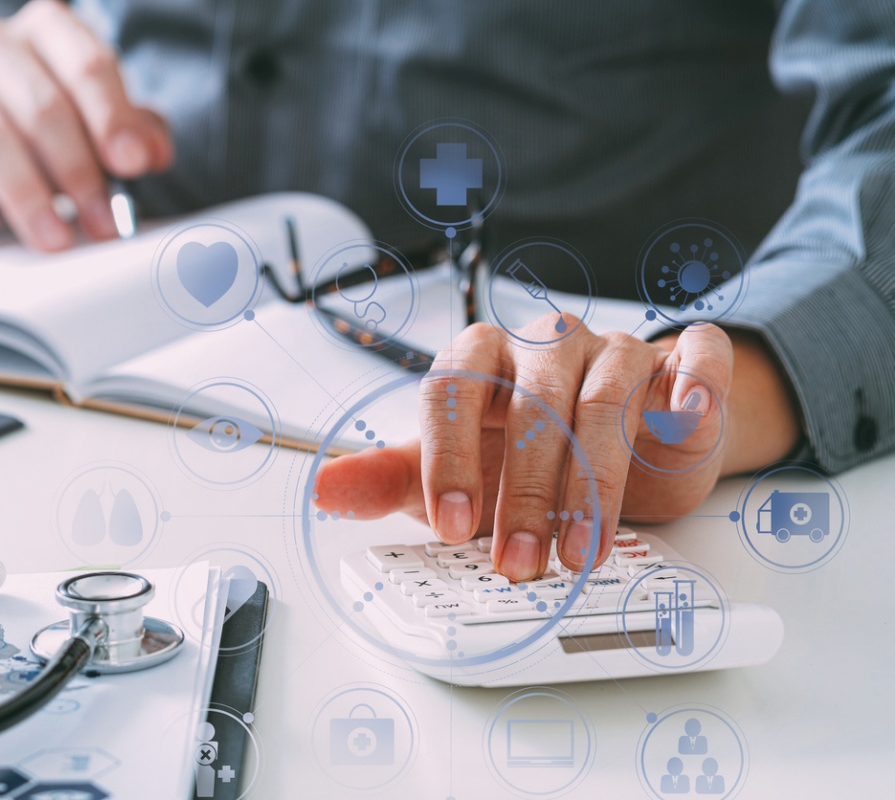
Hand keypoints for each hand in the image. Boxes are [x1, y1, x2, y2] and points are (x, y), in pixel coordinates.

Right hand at [0, 0, 171, 249]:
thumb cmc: (40, 137)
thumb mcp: (94, 133)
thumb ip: (132, 135)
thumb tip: (154, 151)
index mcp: (47, 35)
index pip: (87, 64)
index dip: (112, 118)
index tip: (132, 166)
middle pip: (42, 104)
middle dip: (78, 171)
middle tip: (103, 224)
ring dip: (23, 189)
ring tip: (53, 236)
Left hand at [313, 315, 800, 581]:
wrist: (618, 443)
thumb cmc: (529, 455)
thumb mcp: (457, 472)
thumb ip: (393, 477)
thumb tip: (324, 489)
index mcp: (481, 361)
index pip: (452, 389)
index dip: (449, 457)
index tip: (453, 526)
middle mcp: (545, 348)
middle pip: (531, 404)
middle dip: (523, 493)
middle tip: (519, 562)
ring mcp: (613, 350)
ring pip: (602, 398)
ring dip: (593, 483)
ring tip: (581, 553)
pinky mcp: (677, 363)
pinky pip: (695, 354)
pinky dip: (694, 380)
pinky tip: (684, 413)